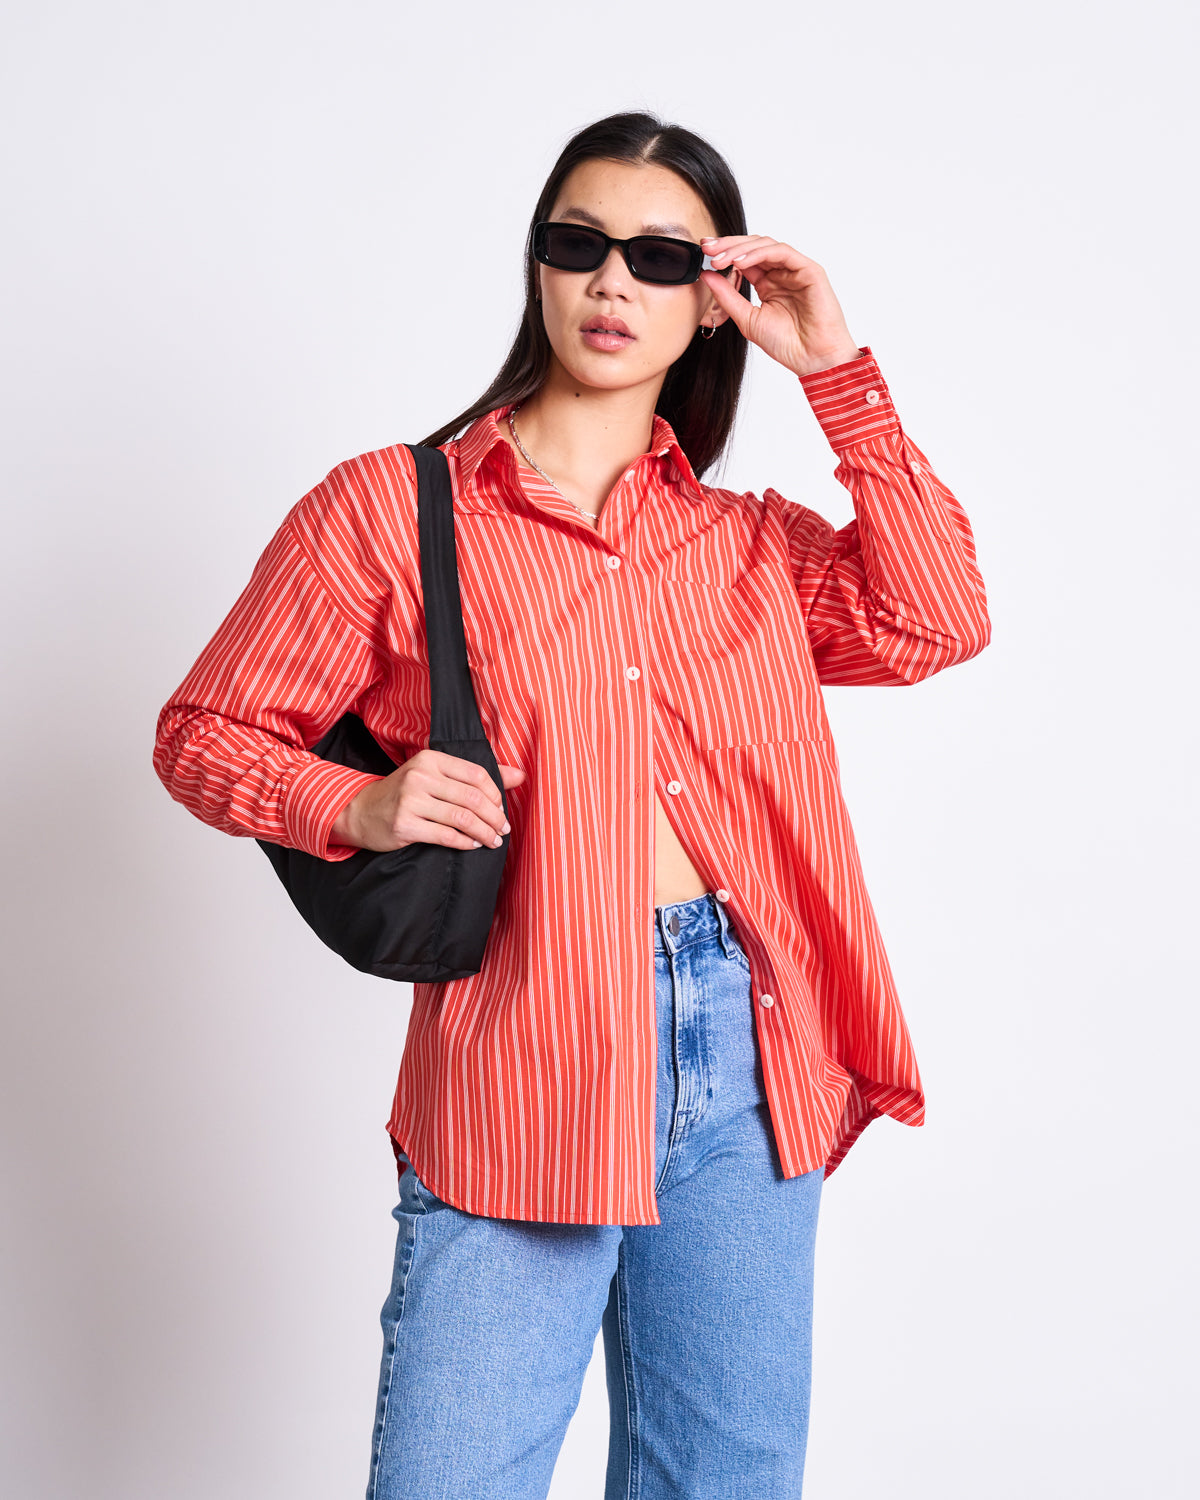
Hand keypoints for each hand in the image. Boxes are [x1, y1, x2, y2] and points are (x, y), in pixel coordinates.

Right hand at [331, 749, 525, 851]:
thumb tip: (520, 775)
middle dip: (494, 817)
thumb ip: (475, 776)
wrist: (361, 811)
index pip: (476, 774)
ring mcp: (410, 801)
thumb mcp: (436, 776)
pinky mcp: (404, 825)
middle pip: (471, 797)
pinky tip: (473, 845)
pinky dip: (465, 842)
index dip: (496, 794)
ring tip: (493, 841)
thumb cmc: (405, 793)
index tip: (501, 810)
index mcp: (430, 759)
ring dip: (484, 832)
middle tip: (503, 830)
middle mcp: (420, 776)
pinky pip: (446, 835)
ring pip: (461, 818)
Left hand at [699, 235, 861, 376]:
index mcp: (768, 283)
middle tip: (707, 247)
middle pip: (753, 247)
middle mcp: (781, 273)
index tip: (703, 252)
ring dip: (740, 249)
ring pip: (766, 245)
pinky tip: (741, 261)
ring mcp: (796, 269)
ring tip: (720, 258)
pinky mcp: (809, 269)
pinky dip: (759, 254)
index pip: (744, 259)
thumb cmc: (786, 343)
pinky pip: (782, 252)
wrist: (812, 358)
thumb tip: (707, 275)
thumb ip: (727, 296)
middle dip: (728, 245)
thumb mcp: (747, 318)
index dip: (723, 252)